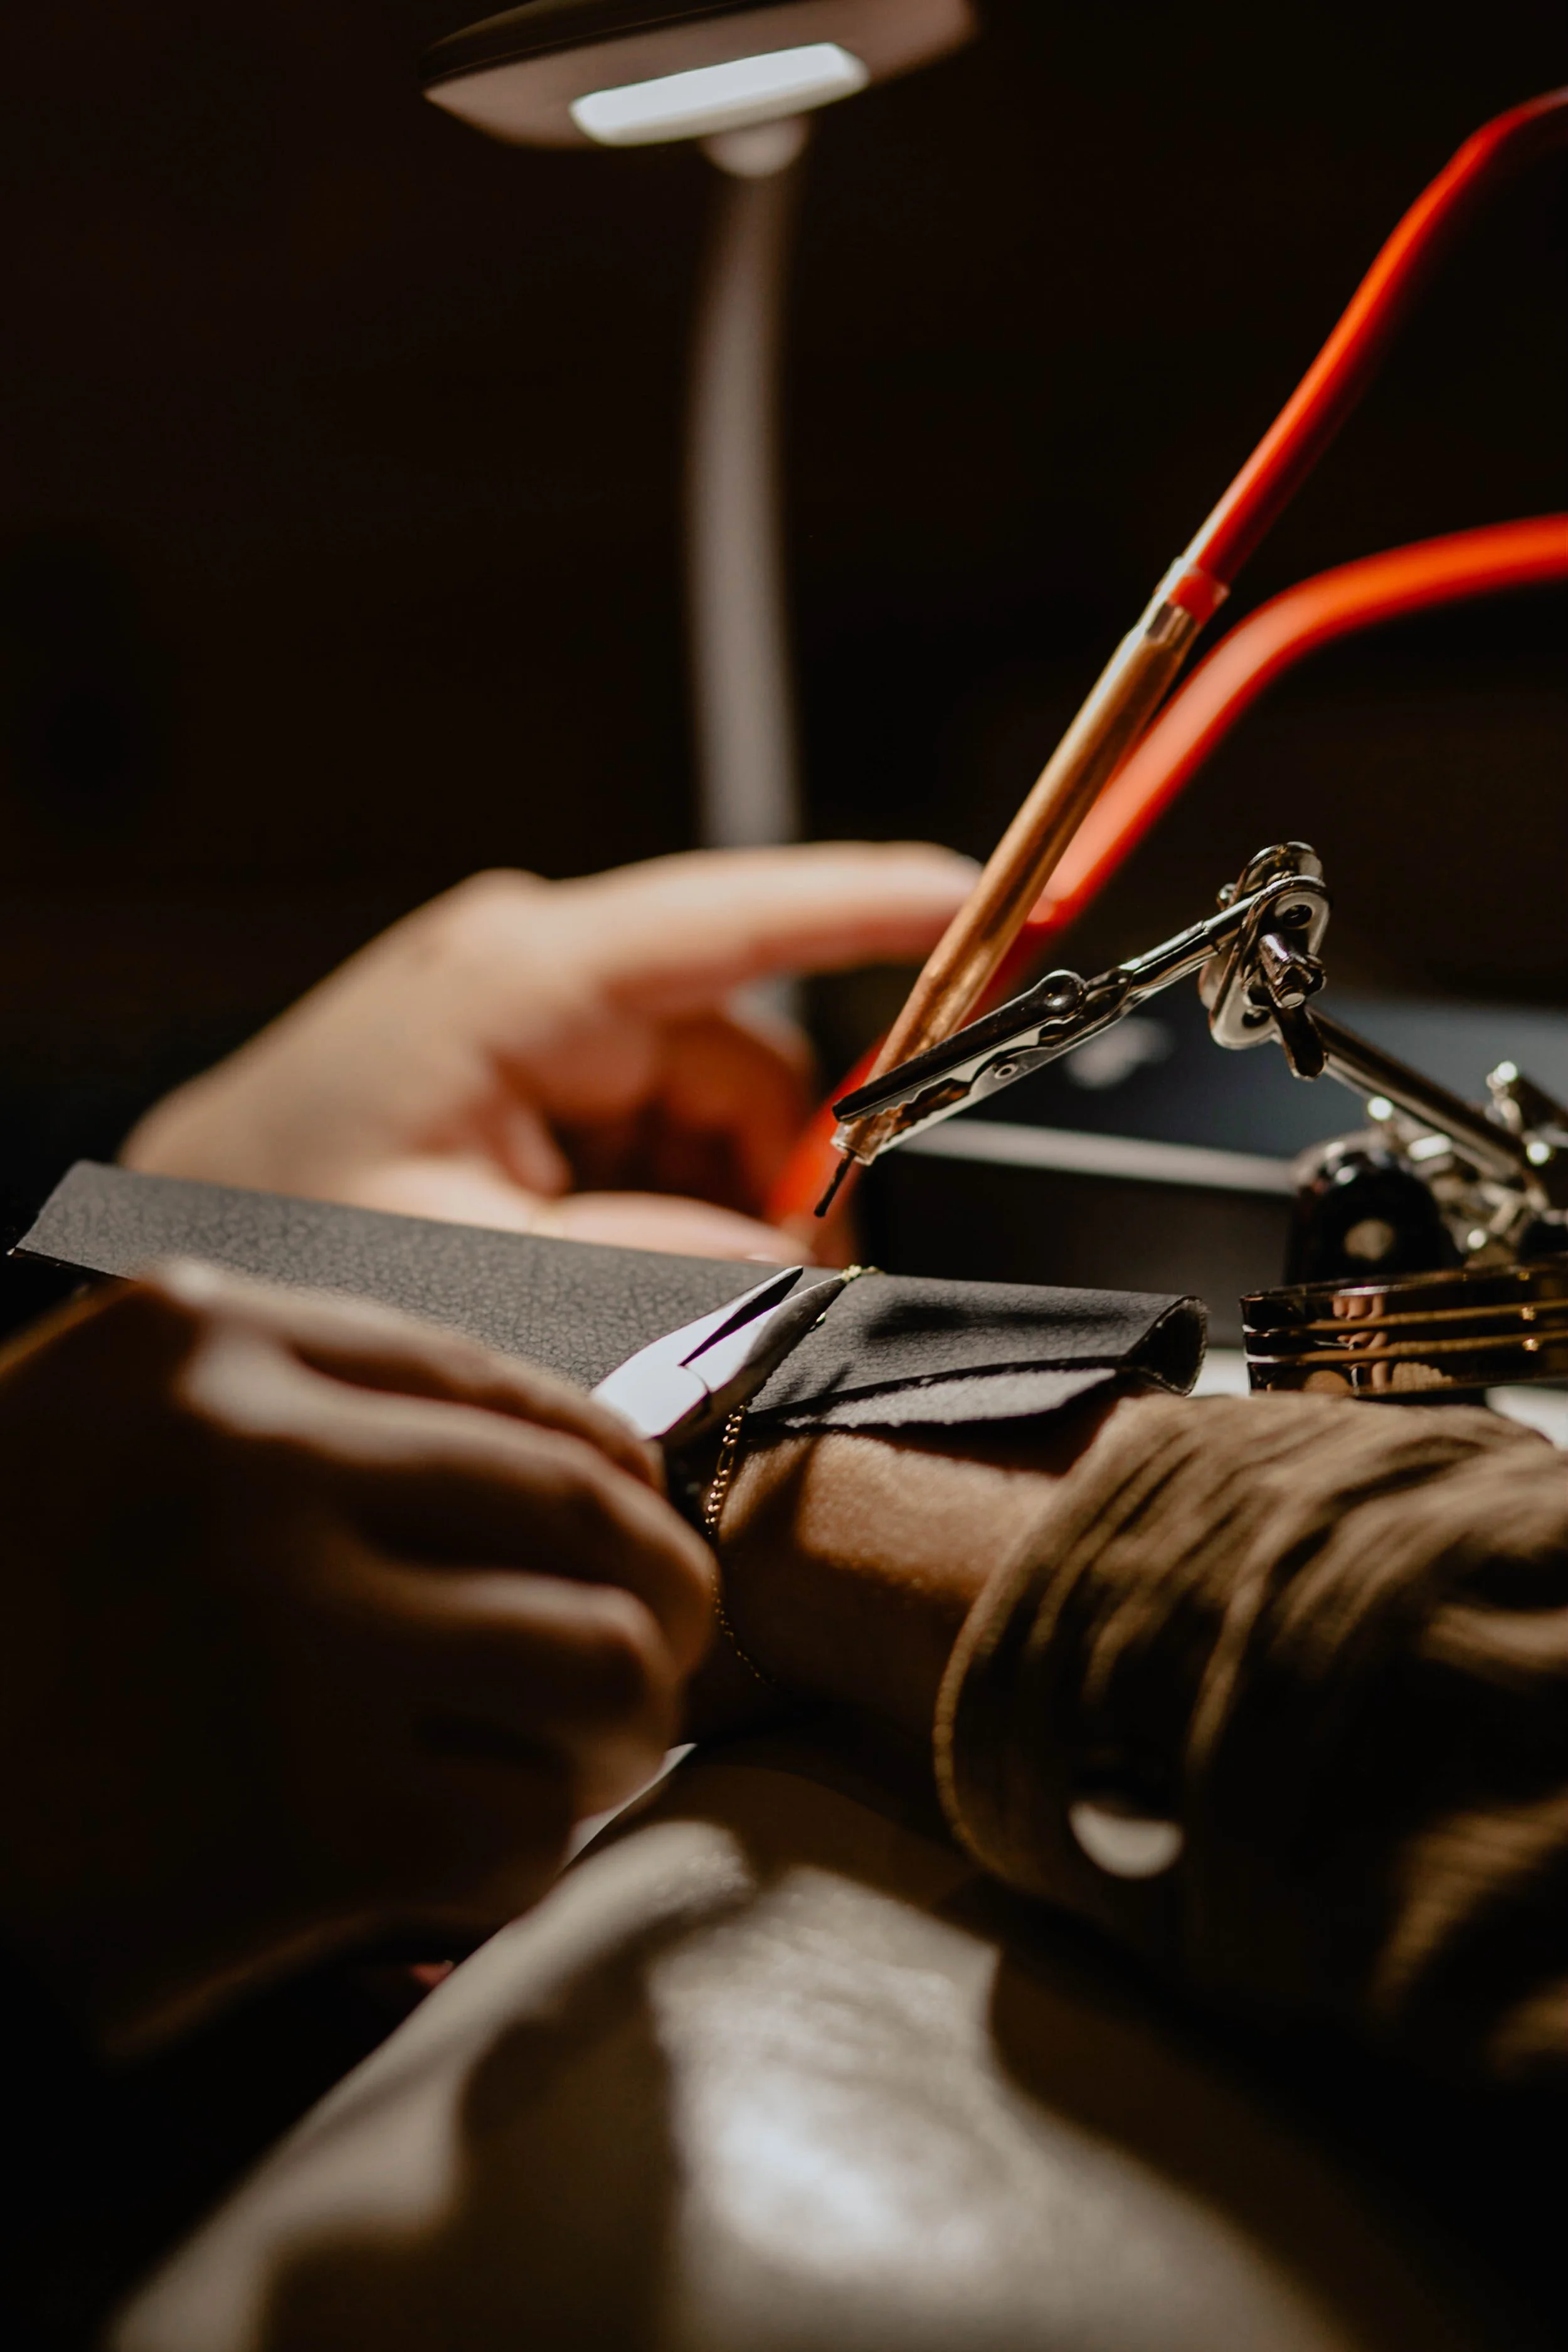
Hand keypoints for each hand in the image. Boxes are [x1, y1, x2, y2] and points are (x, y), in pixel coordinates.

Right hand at [0, 1266, 712, 2052]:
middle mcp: (252, 1458)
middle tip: (648, 1660)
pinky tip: (458, 1866)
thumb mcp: (94, 1439)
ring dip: (618, 1732)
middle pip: (587, 1510)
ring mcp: (290, 1634)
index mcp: (195, 1340)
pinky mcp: (312, 1822)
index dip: (606, 1467)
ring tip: (576, 1765)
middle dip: (659, 1598)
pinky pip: (527, 1828)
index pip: (497, 1382)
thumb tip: (563, 1460)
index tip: (635, 1522)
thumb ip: (288, 1410)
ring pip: (601, 1661)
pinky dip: (521, 1857)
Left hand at [123, 844, 975, 1258]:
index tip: (988, 900)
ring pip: (712, 1108)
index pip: (737, 919)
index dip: (875, 906)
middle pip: (746, 1056)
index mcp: (521, 981)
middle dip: (771, 1172)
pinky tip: (588, 1248)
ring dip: (705, 1200)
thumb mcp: (485, 1270)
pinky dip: (659, 1198)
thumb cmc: (293, 1230)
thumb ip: (668, 1258)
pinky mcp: (532, 1059)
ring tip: (612, 1275)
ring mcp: (534, 1011)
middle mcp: (538, 969)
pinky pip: (657, 1128)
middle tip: (736, 1280)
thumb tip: (799, 1252)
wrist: (195, 1243)